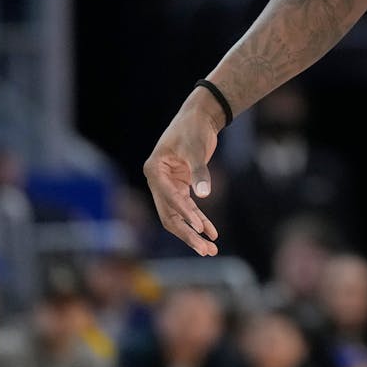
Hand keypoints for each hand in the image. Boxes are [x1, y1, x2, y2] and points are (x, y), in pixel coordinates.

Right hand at [143, 98, 222, 256]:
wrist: (198, 116)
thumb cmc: (193, 128)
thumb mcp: (197, 148)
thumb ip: (199, 171)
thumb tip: (204, 195)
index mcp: (154, 171)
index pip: (168, 199)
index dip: (185, 214)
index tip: (201, 228)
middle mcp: (157, 182)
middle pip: (170, 215)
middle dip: (187, 234)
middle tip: (205, 250)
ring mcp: (168, 186)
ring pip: (179, 216)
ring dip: (194, 232)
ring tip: (211, 249)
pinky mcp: (181, 186)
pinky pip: (189, 209)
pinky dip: (200, 220)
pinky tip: (212, 233)